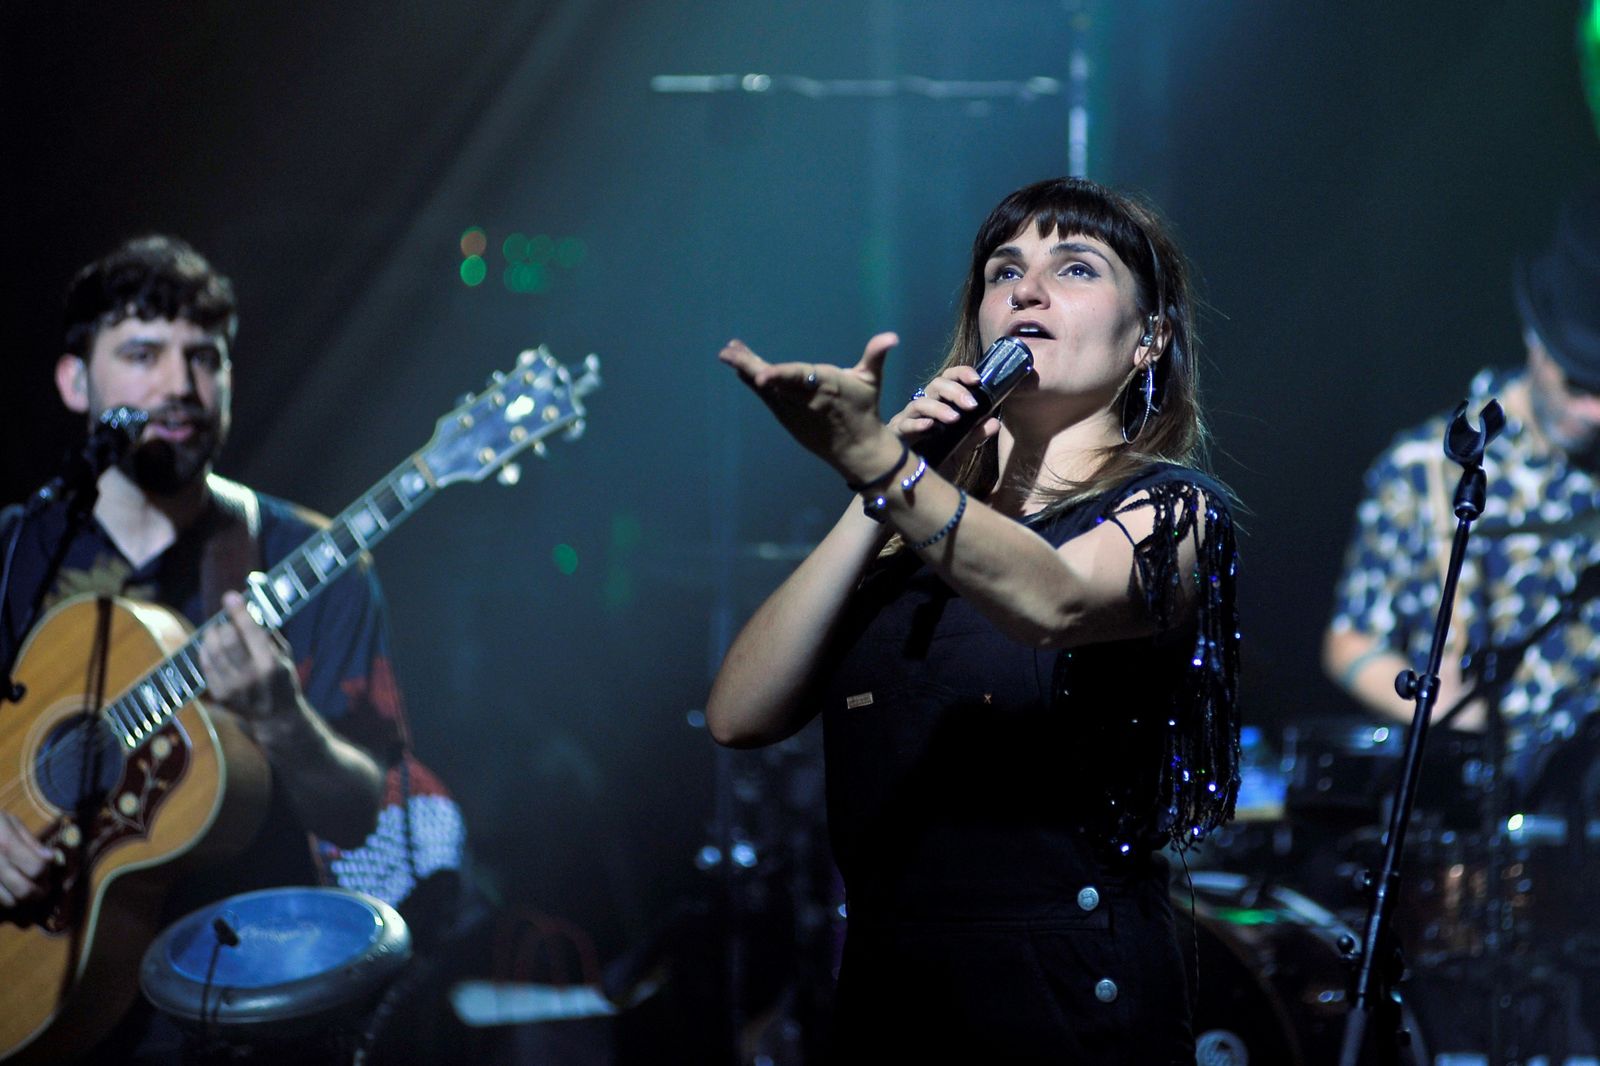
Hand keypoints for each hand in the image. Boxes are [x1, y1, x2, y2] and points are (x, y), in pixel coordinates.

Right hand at [0, 811, 51, 909]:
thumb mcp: (10, 822)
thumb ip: (31, 842)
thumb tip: (52, 858)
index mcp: (5, 844)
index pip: (36, 868)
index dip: (47, 870)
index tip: (48, 866)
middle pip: (24, 889)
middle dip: (39, 891)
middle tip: (44, 887)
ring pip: (9, 901)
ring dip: (23, 899)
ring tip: (28, 888)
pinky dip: (6, 900)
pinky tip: (10, 889)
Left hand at [198, 591, 309, 753]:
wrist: (276, 716)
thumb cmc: (281, 679)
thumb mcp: (284, 655)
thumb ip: (267, 632)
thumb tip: (251, 605)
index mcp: (270, 663)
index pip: (250, 630)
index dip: (238, 611)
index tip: (230, 596)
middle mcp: (251, 676)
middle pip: (227, 640)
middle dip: (223, 624)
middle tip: (225, 620)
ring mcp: (233, 688)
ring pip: (212, 652)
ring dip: (211, 636)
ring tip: (216, 631)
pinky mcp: (220, 696)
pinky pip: (205, 667)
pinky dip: (205, 652)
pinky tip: (210, 647)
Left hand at [719, 333, 903, 481]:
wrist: (856, 447)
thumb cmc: (863, 408)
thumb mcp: (871, 380)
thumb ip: (875, 355)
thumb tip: (891, 337)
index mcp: (826, 384)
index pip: (799, 377)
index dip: (780, 376)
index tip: (762, 375)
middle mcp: (805, 397)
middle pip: (774, 380)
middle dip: (750, 366)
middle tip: (728, 352)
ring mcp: (792, 409)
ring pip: (766, 388)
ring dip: (746, 370)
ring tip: (727, 353)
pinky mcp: (785, 417)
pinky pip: (766, 397)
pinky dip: (753, 383)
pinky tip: (739, 369)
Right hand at [887, 363, 1001, 471]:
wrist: (911, 481)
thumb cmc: (933, 458)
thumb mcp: (959, 447)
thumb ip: (975, 435)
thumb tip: (995, 423)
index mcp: (938, 402)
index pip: (948, 379)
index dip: (961, 374)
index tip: (977, 379)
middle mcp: (922, 406)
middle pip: (935, 385)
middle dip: (954, 391)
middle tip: (971, 405)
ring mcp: (907, 419)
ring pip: (919, 403)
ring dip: (938, 408)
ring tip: (955, 418)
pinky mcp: (896, 435)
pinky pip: (904, 425)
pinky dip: (917, 424)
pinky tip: (929, 426)